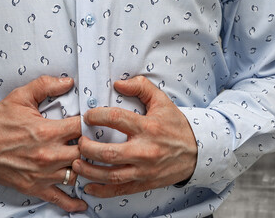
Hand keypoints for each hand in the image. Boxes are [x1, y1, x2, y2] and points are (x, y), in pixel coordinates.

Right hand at [0, 76, 86, 211]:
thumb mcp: (21, 97)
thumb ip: (46, 86)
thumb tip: (68, 82)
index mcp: (48, 131)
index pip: (83, 127)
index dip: (94, 123)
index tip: (96, 122)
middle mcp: (49, 154)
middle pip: (86, 152)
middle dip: (94, 146)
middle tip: (97, 142)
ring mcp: (44, 173)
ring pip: (78, 174)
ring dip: (87, 168)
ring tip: (91, 163)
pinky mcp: (37, 187)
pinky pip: (60, 198)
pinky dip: (73, 203)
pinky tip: (83, 203)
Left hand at [72, 76, 196, 197]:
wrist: (197, 152)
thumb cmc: (176, 126)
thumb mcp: (162, 101)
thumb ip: (141, 87)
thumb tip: (118, 83)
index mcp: (148, 127)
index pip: (116, 119)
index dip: (97, 116)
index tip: (88, 116)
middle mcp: (145, 150)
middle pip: (109, 152)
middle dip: (87, 148)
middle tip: (79, 142)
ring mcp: (144, 170)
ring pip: (111, 175)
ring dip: (89, 171)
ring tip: (76, 163)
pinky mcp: (145, 183)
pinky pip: (120, 190)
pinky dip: (102, 191)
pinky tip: (89, 187)